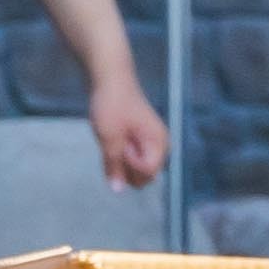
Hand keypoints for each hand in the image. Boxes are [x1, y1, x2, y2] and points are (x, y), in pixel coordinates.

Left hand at [86, 68, 169, 185]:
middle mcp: (158, 146)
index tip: (120, 143)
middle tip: (115, 141)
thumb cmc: (112, 103)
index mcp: (159, 143)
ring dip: (119, 160)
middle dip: (125, 166)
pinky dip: (116, 154)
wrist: (109, 77)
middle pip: (143, 177)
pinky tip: (110, 137)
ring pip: (133, 170)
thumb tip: (118, 190)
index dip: (130, 164)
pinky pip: (127, 159)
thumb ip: (114, 165)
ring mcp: (147, 144)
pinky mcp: (136, 141)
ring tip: (113, 137)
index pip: (148, 173)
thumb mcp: (109, 137)